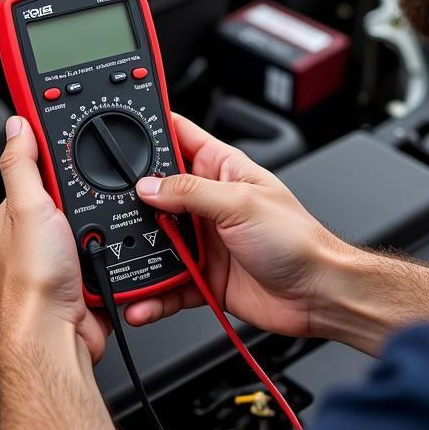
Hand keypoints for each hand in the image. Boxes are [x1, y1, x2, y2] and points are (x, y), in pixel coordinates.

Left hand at [0, 116, 108, 362]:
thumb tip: (18, 124)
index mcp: (20, 210)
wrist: (58, 335)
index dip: (57, 147)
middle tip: (102, 184)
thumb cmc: (33, 281)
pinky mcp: (91, 271)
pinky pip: (115, 246)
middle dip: (92, 186)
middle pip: (76, 188)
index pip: (40, 164)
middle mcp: (42, 230)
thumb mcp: (26, 208)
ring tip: (109, 222)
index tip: (75, 129)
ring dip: (110, 219)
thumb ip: (22, 165)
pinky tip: (118, 246)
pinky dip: (121, 246)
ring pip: (100, 217)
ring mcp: (67, 251)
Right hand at [125, 115, 355, 337]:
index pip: (180, 137)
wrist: (319, 294)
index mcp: (222, 170)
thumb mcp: (241, 203)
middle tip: (109, 209)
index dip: (152, 129)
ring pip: (156, 242)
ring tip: (119, 260)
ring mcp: (204, 240)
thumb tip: (149, 186)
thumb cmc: (299, 240)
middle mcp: (209, 203)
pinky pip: (167, 284)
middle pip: (157, 194)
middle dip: (133, 202)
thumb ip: (191, 192)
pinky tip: (141, 300)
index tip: (121, 129)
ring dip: (137, 253)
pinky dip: (152, 295)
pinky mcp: (202, 276)